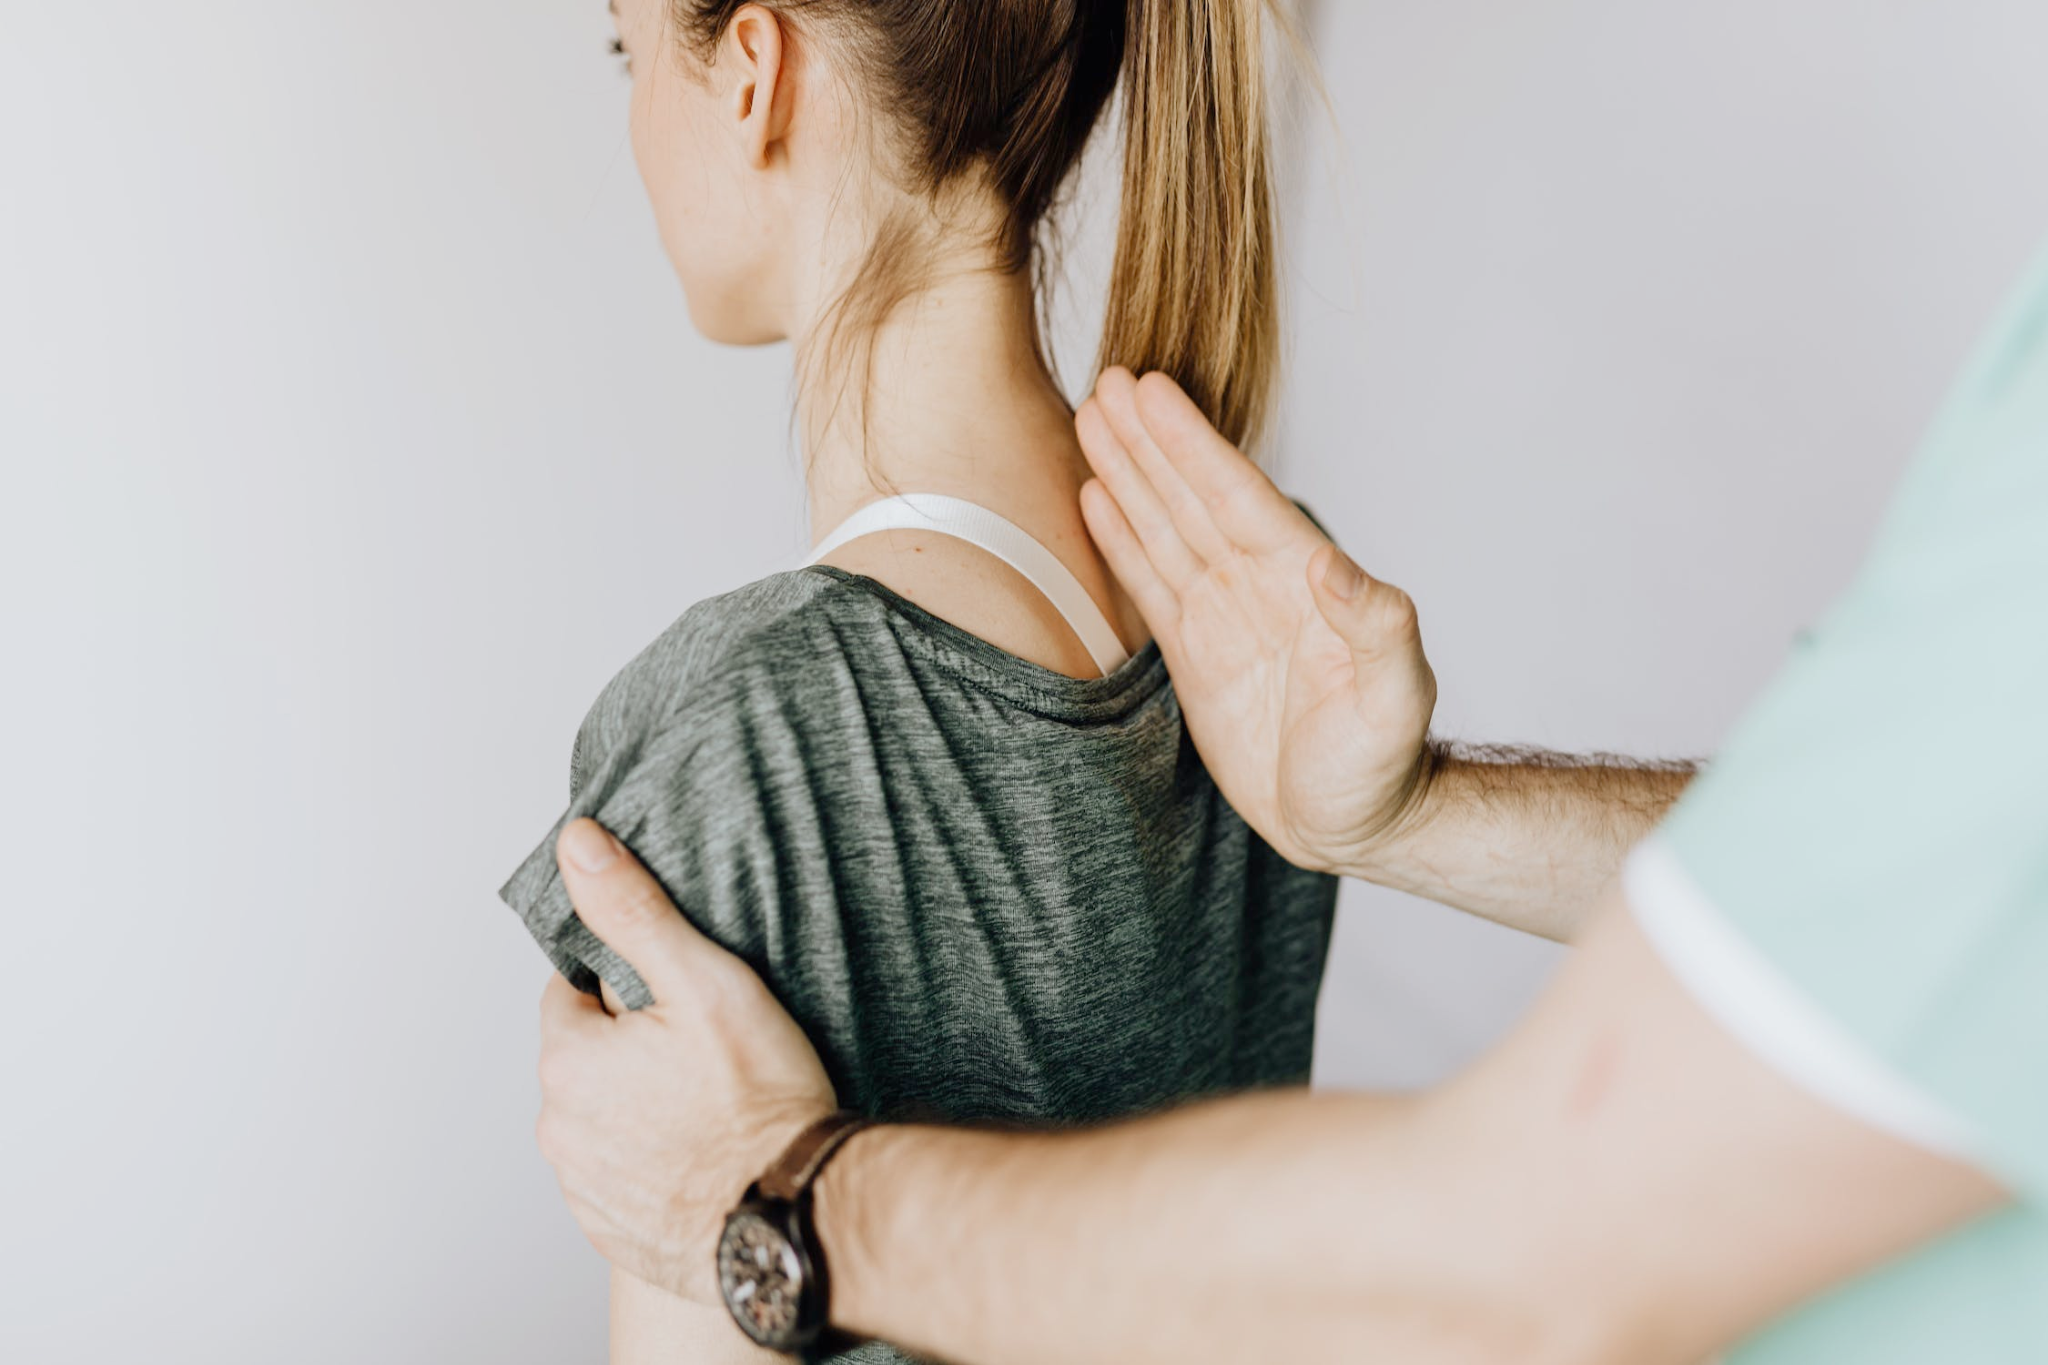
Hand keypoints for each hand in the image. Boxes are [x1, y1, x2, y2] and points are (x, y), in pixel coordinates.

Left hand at [535, 819, 836, 1302]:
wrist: (795, 1221)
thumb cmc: (760, 1103)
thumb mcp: (704, 982)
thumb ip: (634, 911)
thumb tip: (579, 844)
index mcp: (569, 1060)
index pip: (572, 993)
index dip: (628, 988)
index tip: (680, 1002)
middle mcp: (559, 1129)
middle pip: (588, 1058)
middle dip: (633, 1049)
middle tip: (707, 1052)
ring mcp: (584, 1189)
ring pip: (604, 1119)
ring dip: (641, 1108)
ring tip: (714, 1106)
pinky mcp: (614, 1232)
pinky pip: (623, 1178)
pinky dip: (654, 1164)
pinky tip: (707, 1155)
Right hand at [1076, 369, 1438, 877]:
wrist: (1354, 826)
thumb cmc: (1382, 769)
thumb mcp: (1394, 700)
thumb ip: (1376, 627)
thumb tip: (1332, 562)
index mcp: (1302, 582)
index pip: (1236, 498)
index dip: (1191, 444)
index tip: (1152, 392)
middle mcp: (1259, 585)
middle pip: (1191, 498)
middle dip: (1150, 441)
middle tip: (1107, 381)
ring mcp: (1226, 616)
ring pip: (1166, 528)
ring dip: (1129, 474)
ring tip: (1089, 418)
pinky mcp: (1197, 654)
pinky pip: (1152, 582)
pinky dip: (1122, 539)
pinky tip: (1095, 498)